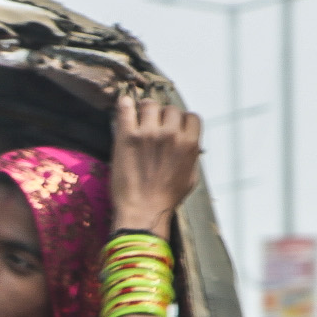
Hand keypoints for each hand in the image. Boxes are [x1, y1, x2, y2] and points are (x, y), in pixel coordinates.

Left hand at [109, 96, 202, 237]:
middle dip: (163, 117)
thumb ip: (191, 156)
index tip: (173, 128)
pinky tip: (124, 106)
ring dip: (145, 109)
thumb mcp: (191, 178)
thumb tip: (190, 144)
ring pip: (149, 105)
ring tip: (139, 118)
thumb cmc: (166, 199)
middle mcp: (171, 135)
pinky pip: (125, 108)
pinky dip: (125, 105)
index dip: (182, 121)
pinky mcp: (127, 137)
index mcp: (189, 144)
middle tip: (154, 127)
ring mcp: (148, 134)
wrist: (142, 212)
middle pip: (170, 109)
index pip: (191, 116)